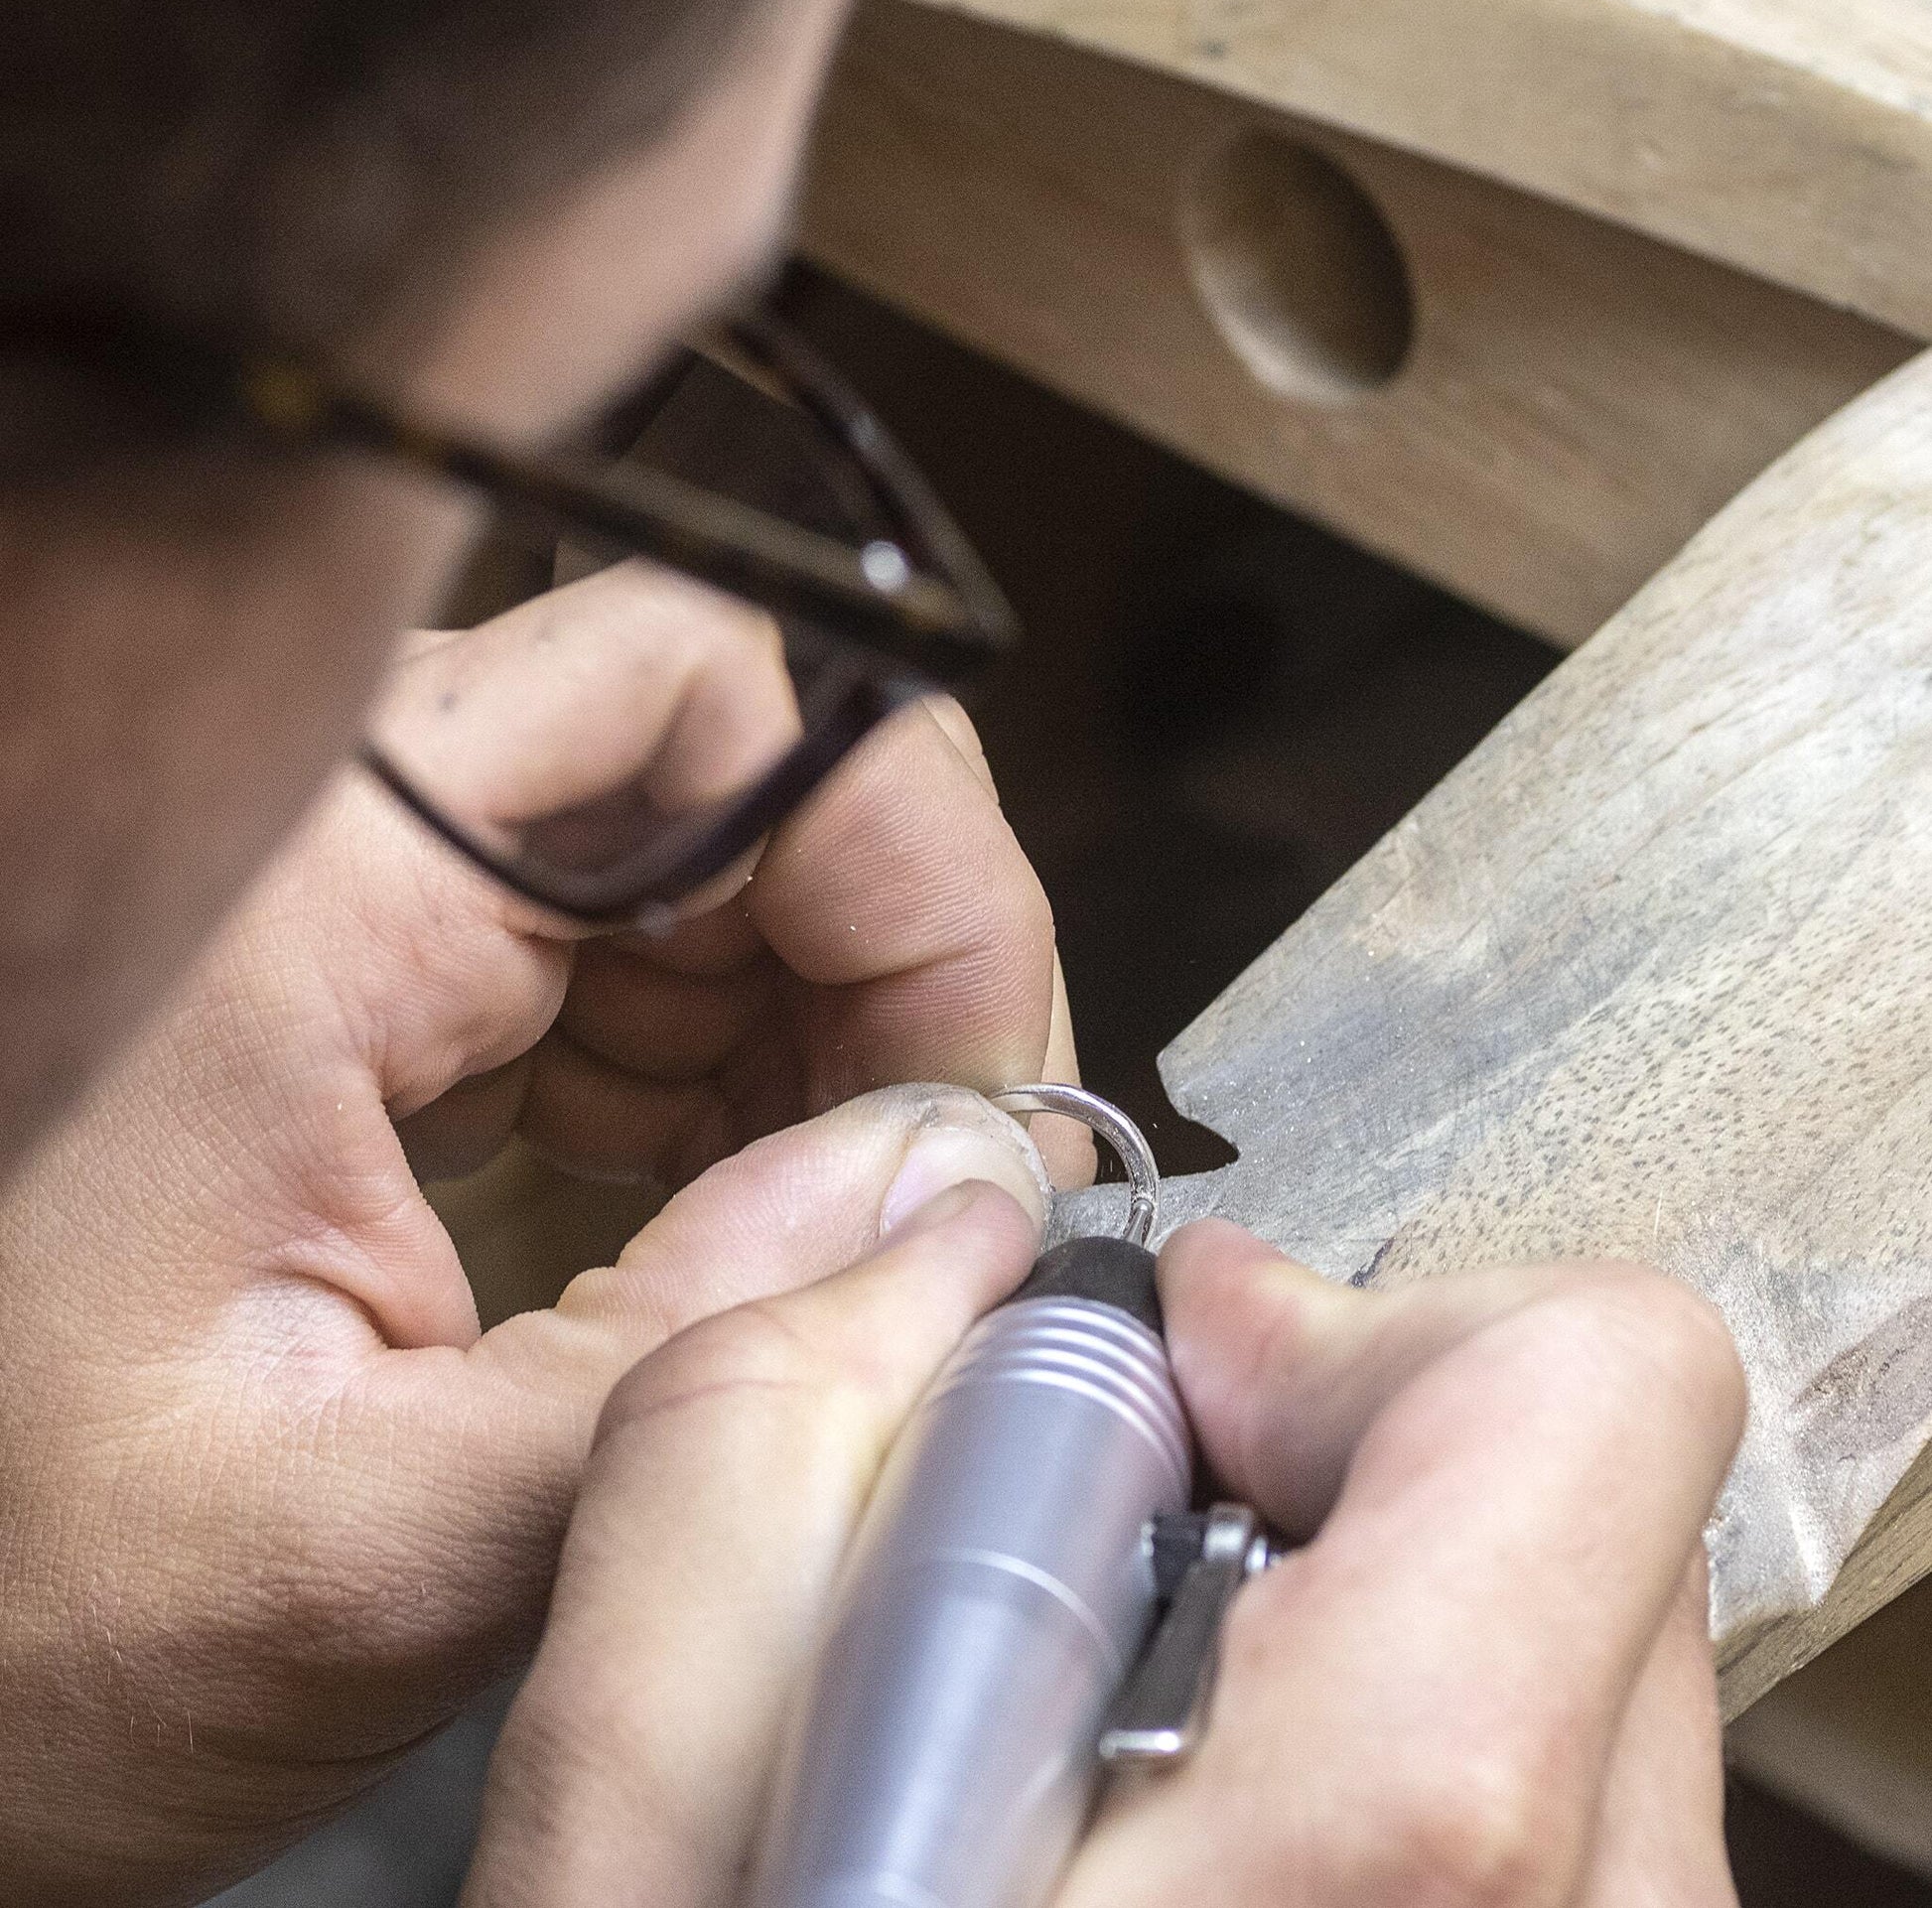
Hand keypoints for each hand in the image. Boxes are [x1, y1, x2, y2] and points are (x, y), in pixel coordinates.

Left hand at [0, 561, 1077, 1904]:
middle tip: (955, 1161)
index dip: (897, 845)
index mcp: (295, 905)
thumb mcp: (358, 1545)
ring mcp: (373, 919)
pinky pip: (645, 967)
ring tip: (847, 1219)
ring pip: (712, 868)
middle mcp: (335, 854)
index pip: (694, 689)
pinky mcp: (401, 999)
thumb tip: (957, 1193)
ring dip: (832, 1035)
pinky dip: (744, 1082)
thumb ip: (693, 1366)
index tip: (981, 1052)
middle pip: (735, 770)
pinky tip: (744, 1215)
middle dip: (897, 962)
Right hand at [464, 1225, 1745, 1906]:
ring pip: (1583, 1660)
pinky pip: (1562, 1813)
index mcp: (1386, 1880)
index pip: (1598, 1394)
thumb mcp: (632, 1838)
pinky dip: (1379, 1766)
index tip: (1166, 1406)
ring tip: (1123, 1779)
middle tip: (1103, 1596)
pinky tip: (1186, 1883)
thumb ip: (758, 1444)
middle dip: (1320, 1474)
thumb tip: (958, 1254)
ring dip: (1343, 1630)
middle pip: (1588, 1506)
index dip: (1350, 1334)